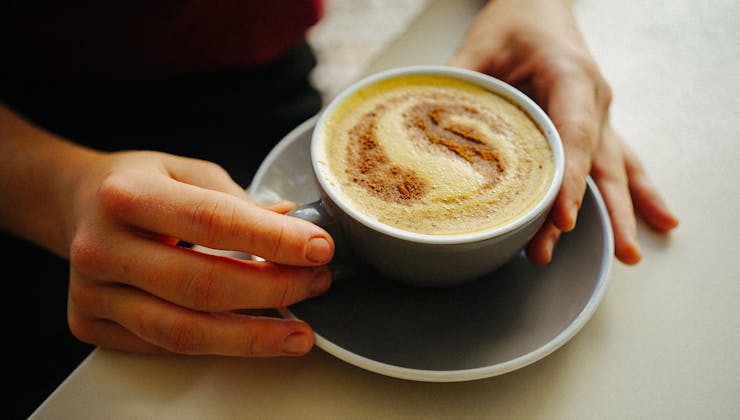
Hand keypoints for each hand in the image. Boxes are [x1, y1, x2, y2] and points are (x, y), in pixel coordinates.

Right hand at [65, 150, 333, 355]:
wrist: (76, 205)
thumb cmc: (139, 185)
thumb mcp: (188, 172)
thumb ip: (239, 202)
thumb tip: (297, 228)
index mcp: (127, 194)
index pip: (212, 221)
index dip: (272, 240)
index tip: (319, 249)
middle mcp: (101, 245)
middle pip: (201, 285)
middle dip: (273, 290)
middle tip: (316, 284)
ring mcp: (91, 291)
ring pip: (183, 331)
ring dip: (252, 336)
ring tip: (298, 332)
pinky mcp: (90, 323)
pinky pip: (165, 347)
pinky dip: (216, 345)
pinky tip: (251, 335)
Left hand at [449, 0, 677, 263]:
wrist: (542, 5)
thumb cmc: (518, 19)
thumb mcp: (482, 41)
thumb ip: (458, 80)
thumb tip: (425, 120)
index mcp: (571, 75)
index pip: (574, 134)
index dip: (570, 179)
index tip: (564, 217)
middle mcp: (593, 99)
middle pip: (592, 162)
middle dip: (582, 209)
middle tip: (558, 249)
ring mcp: (598, 114)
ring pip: (615, 168)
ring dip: (620, 213)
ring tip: (629, 255)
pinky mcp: (593, 125)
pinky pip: (620, 162)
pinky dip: (638, 193)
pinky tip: (660, 221)